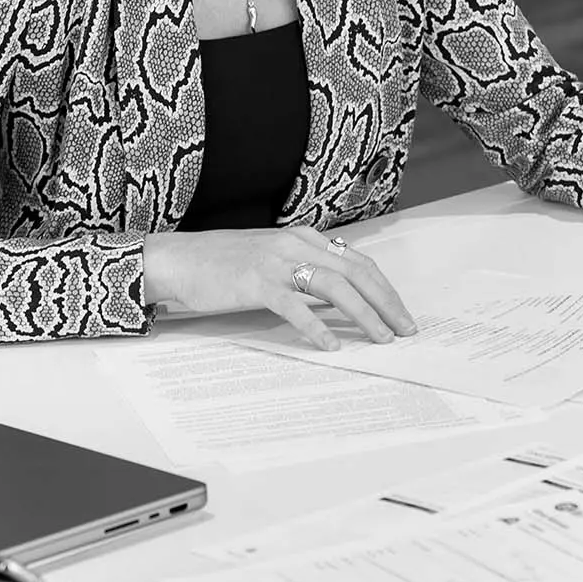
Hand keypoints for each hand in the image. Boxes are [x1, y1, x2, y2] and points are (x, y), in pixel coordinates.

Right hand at [144, 226, 417, 349]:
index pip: (358, 262)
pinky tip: (331, 344)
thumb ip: (303, 269)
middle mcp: (296, 244)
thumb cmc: (222, 263)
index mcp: (303, 237)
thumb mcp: (272, 258)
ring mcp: (276, 262)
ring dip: (364, 313)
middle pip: (356, 272)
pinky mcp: (255, 283)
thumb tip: (337, 295)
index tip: (400, 312)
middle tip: (405, 329)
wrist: (177, 259)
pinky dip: (317, 326)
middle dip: (386, 302)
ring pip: (335, 286)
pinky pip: (295, 306)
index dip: (384, 288)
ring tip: (381, 337)